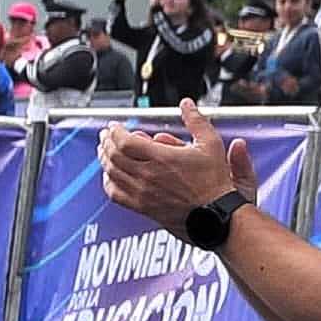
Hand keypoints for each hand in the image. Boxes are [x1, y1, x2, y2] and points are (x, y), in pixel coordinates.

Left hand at [101, 101, 257, 230]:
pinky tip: (110, 176)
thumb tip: (187, 105)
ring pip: (112, 173)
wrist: (216, 215)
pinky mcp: (142, 207)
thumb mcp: (211, 145)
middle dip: (107, 142)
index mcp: (162, 159)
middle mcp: (149, 176)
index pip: (125, 141)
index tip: (114, 126)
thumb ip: (197, 121)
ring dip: (104, 159)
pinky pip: (115, 194)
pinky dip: (108, 182)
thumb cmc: (215, 183)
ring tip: (104, 150)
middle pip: (114, 155)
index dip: (116, 132)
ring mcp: (143, 192)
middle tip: (106, 135)